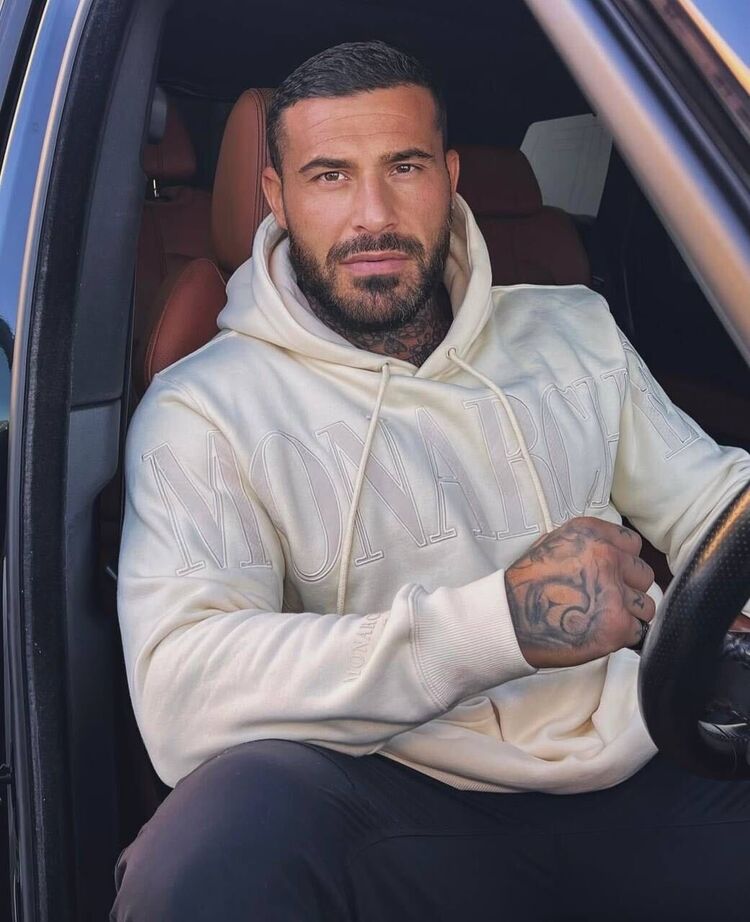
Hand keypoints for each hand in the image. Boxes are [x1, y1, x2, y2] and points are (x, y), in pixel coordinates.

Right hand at [505, 517, 655, 668]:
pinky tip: (598, 635)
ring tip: (600, 621)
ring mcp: (613, 591)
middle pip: (643, 575)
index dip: (624, 562)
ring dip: (629, 616)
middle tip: (603, 602)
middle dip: (628, 590)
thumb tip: (612, 554)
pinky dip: (622, 638)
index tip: (611, 575)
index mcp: (590, 533)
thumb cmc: (524, 586)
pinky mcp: (617, 625)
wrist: (507, 620)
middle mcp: (606, 556)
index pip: (632, 544)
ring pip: (646, 606)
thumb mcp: (551, 545)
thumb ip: (586, 545)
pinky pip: (638, 632)